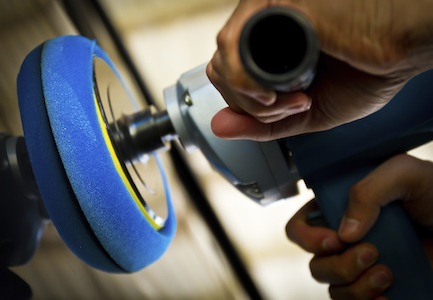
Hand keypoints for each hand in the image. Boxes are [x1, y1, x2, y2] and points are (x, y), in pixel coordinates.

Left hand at [207, 0, 432, 140]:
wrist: (403, 49)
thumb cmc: (366, 73)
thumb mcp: (305, 113)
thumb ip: (261, 124)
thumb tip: (219, 128)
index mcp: (267, 47)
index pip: (225, 76)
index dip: (243, 104)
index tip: (280, 112)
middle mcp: (262, 27)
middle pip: (219, 70)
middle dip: (248, 106)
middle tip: (288, 109)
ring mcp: (265, 13)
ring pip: (223, 60)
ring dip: (250, 97)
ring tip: (286, 102)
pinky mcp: (274, 5)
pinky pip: (234, 46)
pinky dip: (246, 80)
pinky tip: (274, 92)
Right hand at [286, 154, 432, 299]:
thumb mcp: (403, 173)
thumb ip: (368, 191)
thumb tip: (345, 231)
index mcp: (340, 209)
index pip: (301, 227)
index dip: (308, 237)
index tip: (335, 239)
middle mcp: (346, 238)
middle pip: (316, 263)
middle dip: (339, 265)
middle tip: (372, 252)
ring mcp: (361, 264)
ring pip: (335, 288)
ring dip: (357, 286)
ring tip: (388, 274)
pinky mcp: (378, 287)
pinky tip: (388, 295)